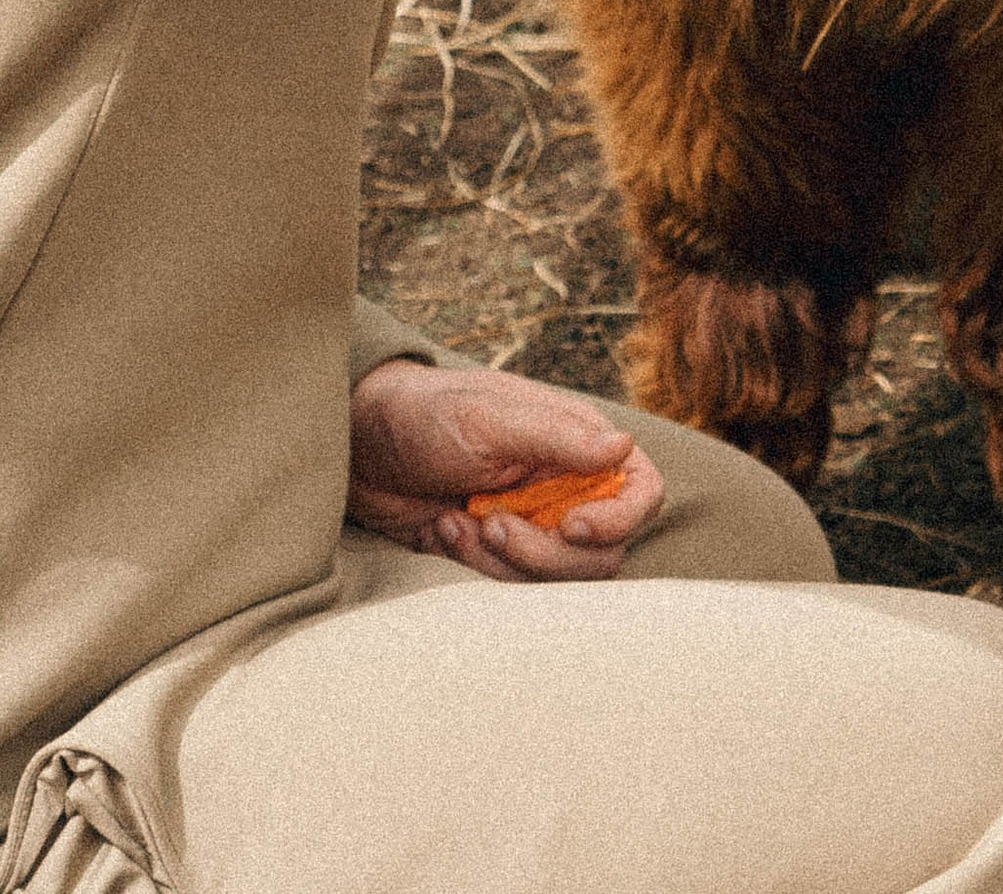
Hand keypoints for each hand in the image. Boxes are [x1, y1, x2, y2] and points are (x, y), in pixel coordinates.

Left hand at [347, 358, 663, 581]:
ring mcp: (532, 525)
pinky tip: (444, 528)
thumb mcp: (492, 419)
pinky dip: (475, 566)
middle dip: (546, 554)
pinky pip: (509, 587)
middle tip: (494, 523)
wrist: (360, 446)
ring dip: (504, 560)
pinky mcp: (495, 555)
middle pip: (602, 553)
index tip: (571, 526)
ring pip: (556, 580)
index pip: (641, 490)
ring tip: (461, 520)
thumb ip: (560, 438)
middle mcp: (565, 488)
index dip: (621, 519)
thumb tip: (624, 448)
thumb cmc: (430, 414)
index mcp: (579, 445)